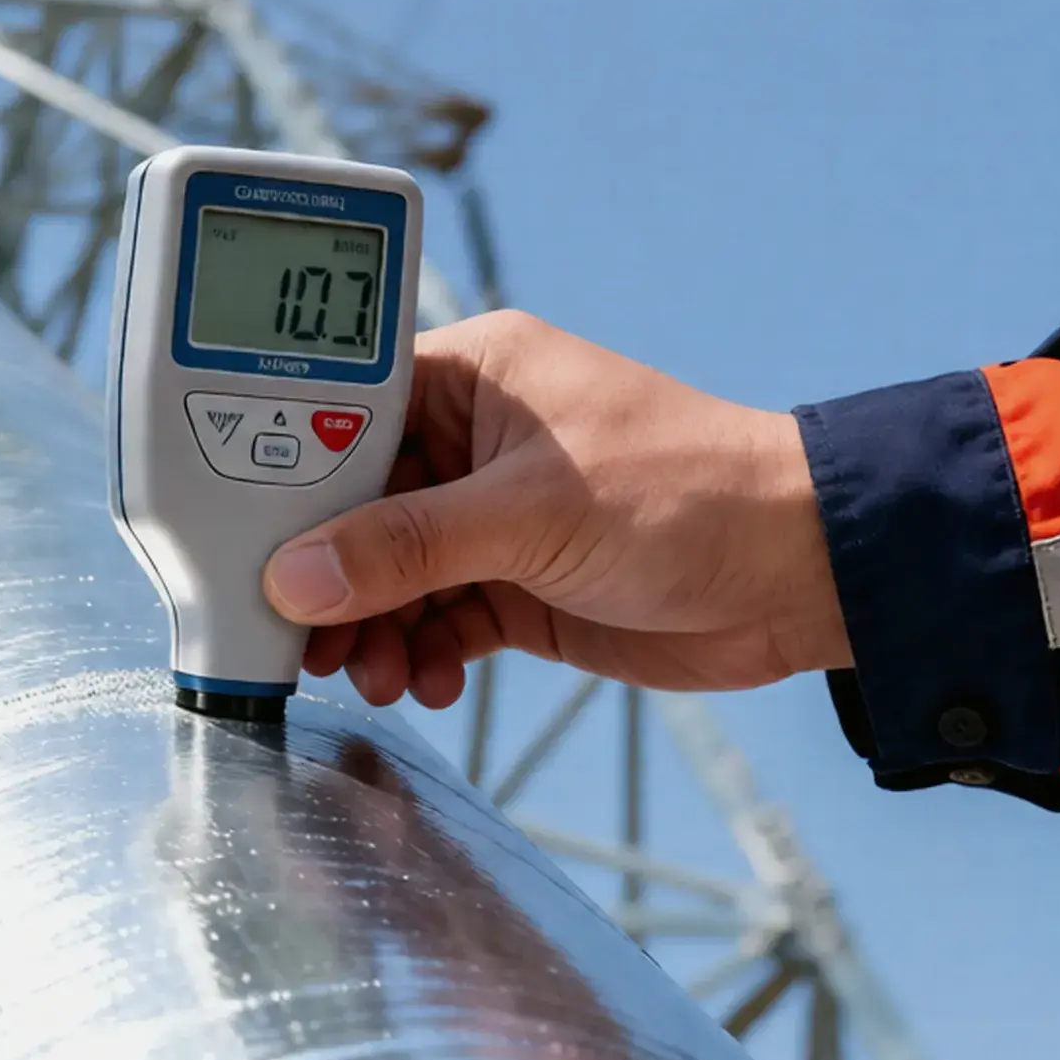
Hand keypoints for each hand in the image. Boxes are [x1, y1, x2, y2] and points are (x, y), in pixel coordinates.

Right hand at [260, 311, 851, 708]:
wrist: (805, 576)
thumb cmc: (692, 494)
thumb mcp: (529, 516)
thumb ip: (404, 548)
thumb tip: (295, 578)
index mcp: (475, 378)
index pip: (346, 414)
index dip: (294, 479)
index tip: (254, 543)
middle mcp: (474, 442)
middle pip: (357, 509)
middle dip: (329, 577)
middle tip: (302, 636)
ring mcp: (494, 519)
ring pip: (391, 575)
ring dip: (374, 629)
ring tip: (376, 675)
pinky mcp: (519, 585)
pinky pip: (437, 620)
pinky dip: (422, 654)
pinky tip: (428, 681)